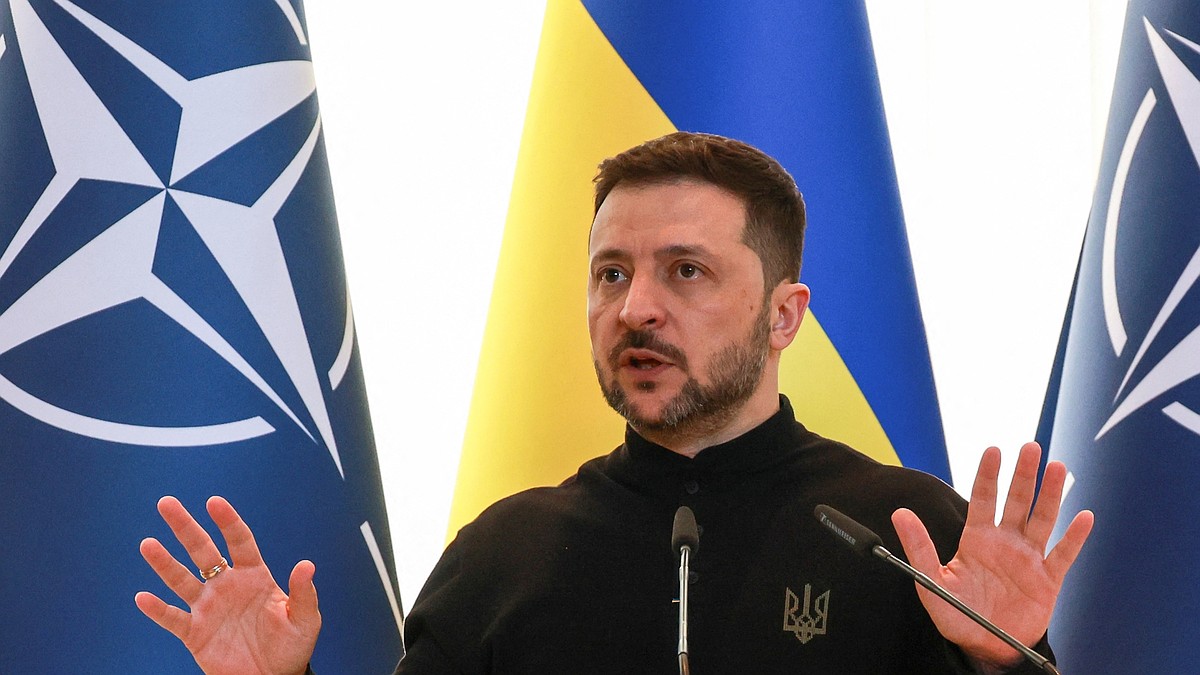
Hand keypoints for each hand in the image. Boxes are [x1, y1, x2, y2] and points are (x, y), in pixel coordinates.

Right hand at [135, 496, 320, 674]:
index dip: (228, 521)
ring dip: (164, 563)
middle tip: (166, 503)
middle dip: (185, 527)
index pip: (239, 541)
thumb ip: (304, 593)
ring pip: (182, 580)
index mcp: (255, 577)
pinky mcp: (195, 633)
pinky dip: (158, 610)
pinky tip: (143, 598)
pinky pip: (173, 619)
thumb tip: (307, 565)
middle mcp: (227, 586)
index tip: (214, 503)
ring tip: (148, 544)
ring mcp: (208, 608)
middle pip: (202, 551)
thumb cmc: (292, 647)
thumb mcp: (304, 620)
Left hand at [891, 442, 1092, 671]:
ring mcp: (1028, 559)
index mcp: (977, 540)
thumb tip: (900, 513)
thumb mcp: (931, 581)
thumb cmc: (957, 615)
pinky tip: (1084, 517)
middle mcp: (1005, 543)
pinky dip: (1075, 537)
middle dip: (1024, 474)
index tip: (994, 449)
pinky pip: (1064, 555)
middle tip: (1031, 446)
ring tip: (1057, 468)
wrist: (985, 648)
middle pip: (1017, 501)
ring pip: (1042, 520)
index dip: (988, 474)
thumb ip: (919, 547)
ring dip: (1051, 495)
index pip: (984, 498)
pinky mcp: (1048, 581)